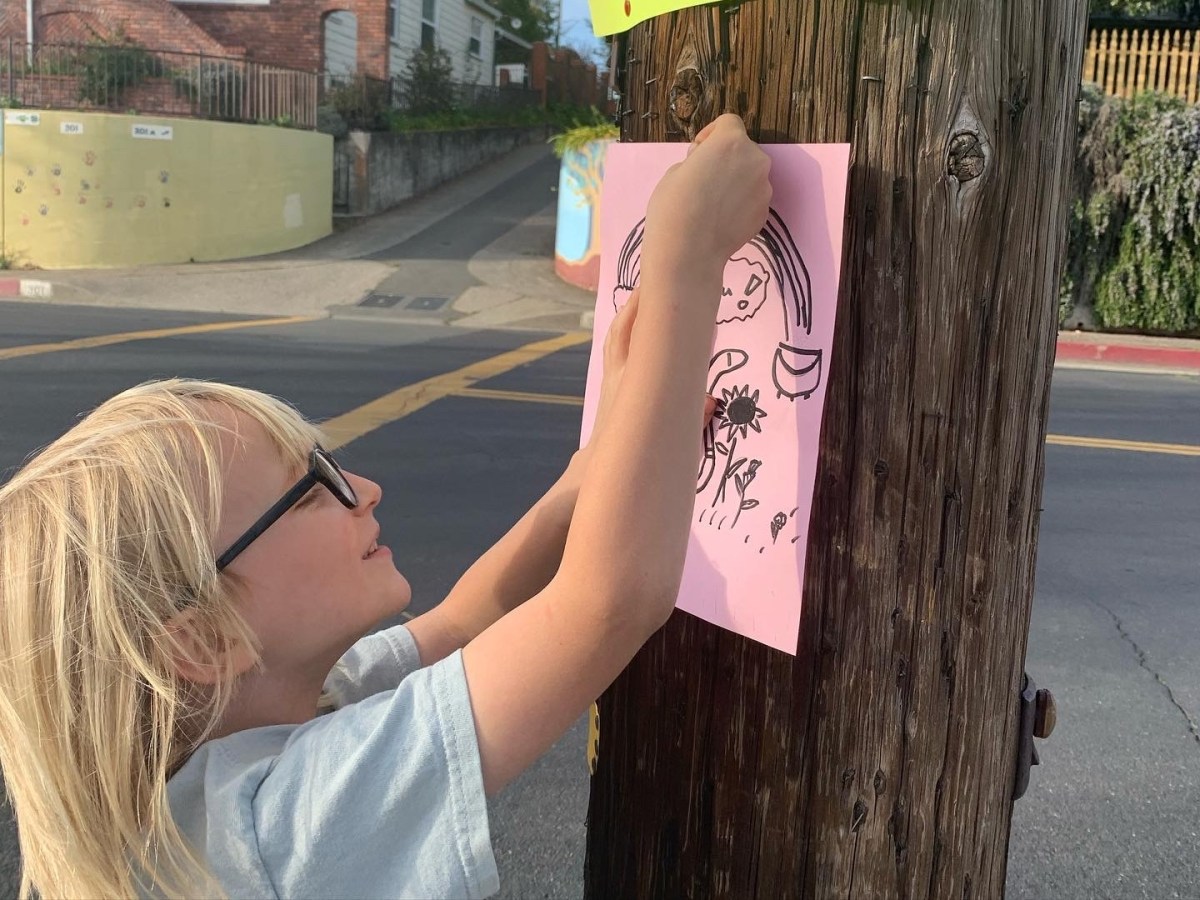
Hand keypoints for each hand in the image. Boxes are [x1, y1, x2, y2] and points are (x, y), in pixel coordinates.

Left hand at [579, 288, 716, 462]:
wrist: (596, 468)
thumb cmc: (632, 451)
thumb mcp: (666, 434)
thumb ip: (692, 418)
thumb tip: (710, 401)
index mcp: (628, 380)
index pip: (634, 337)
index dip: (645, 312)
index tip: (660, 292)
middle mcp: (617, 374)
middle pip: (622, 330)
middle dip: (636, 305)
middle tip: (654, 285)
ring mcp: (610, 378)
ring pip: (616, 338)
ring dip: (629, 316)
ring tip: (645, 299)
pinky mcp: (609, 385)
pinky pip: (615, 350)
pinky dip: (624, 333)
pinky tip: (634, 331)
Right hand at [642, 114, 771, 281]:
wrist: (688, 252)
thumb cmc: (673, 206)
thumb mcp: (675, 171)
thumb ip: (699, 161)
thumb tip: (709, 168)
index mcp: (731, 142)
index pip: (728, 122)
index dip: (711, 133)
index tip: (698, 151)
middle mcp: (755, 160)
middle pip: (742, 150)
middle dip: (726, 159)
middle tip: (704, 178)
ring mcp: (764, 188)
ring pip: (750, 175)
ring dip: (734, 181)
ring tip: (711, 204)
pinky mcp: (765, 213)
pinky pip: (752, 199)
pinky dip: (740, 204)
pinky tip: (720, 220)